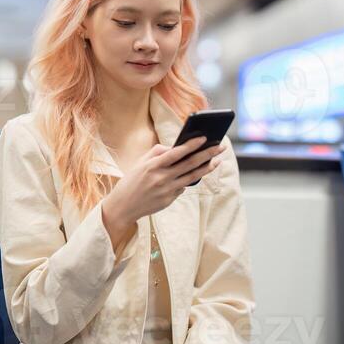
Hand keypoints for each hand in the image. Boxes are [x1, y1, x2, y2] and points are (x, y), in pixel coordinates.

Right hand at [107, 135, 225, 223]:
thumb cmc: (132, 181)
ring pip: (192, 177)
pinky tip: (197, 173)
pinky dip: (189, 179)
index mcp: (153, 165)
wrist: (123, 206)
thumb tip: (177, 147)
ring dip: (207, 168)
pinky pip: (183, 187)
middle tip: (220, 147)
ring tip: (217, 160)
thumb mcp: (141, 162)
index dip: (192, 145)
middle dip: (207, 154)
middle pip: (190, 164)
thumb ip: (158, 152)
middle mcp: (162, 178)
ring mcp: (167, 190)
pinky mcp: (169, 200)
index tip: (204, 138)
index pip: (177, 152)